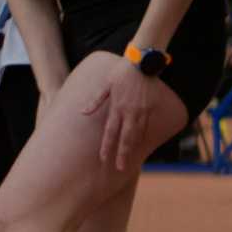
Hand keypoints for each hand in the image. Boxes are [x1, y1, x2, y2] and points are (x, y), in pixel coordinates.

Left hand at [77, 50, 151, 169]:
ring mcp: (141, 112)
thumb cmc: (121, 73)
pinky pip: (145, 127)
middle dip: (122, 154)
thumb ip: (95, 100)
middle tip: (120, 167)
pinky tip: (138, 144)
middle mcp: (129, 112)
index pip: (110, 131)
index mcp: (117, 107)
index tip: (103, 158)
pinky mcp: (149, 109)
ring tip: (128, 159)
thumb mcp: (105, 84)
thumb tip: (83, 112)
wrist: (142, 64)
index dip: (106, 146)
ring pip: (136, 135)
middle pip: (125, 138)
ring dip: (132, 148)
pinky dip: (141, 137)